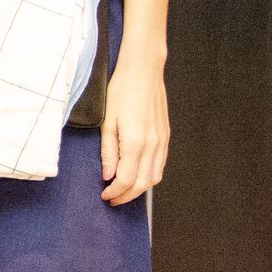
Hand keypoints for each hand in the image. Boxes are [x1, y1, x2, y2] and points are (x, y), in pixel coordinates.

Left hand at [99, 58, 168, 204]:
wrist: (143, 72)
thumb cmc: (121, 91)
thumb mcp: (107, 121)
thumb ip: (108, 151)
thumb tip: (108, 175)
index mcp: (135, 142)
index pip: (127, 179)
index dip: (115, 192)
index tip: (105, 196)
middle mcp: (152, 145)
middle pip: (143, 184)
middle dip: (127, 196)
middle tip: (113, 199)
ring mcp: (162, 141)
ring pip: (154, 177)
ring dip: (140, 189)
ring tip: (124, 191)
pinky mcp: (165, 136)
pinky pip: (160, 165)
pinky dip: (149, 176)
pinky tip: (138, 176)